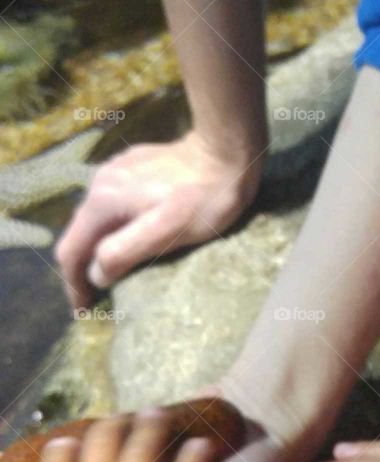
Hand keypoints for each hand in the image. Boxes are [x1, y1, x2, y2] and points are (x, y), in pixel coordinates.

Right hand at [56, 130, 261, 308]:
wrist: (226, 150)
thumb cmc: (203, 198)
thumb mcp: (166, 232)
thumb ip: (124, 252)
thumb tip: (96, 274)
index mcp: (102, 203)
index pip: (70, 251)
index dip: (73, 285)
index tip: (83, 310)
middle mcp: (99, 184)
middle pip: (79, 234)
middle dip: (83, 268)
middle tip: (96, 298)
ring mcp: (115, 171)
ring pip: (96, 218)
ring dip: (98, 246)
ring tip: (110, 272)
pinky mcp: (133, 166)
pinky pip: (112, 203)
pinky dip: (113, 226)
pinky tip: (128, 236)